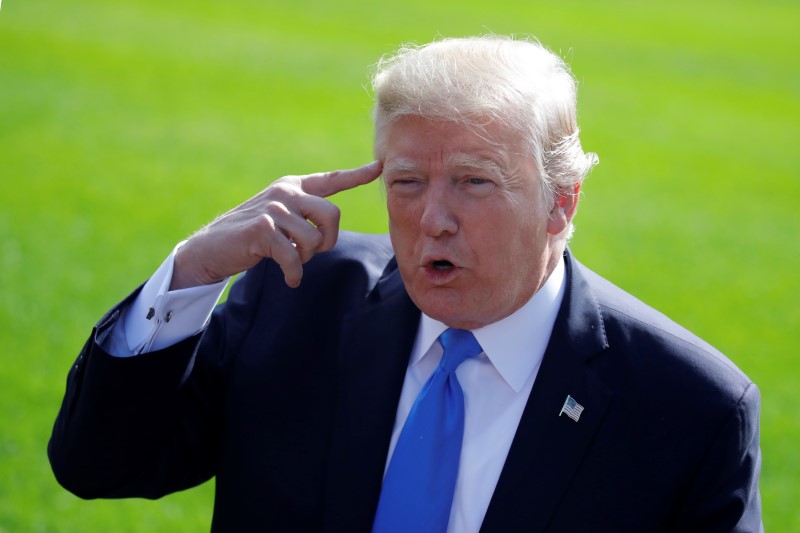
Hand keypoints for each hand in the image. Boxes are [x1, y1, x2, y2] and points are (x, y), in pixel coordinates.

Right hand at [171, 161, 382, 289]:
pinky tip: (289, 279)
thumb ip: (303, 216)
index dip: (357, 175)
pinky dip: (294, 273)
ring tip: (289, 260)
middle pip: (332, 215)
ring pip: (313, 240)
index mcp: (293, 186)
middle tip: (312, 252)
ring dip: (305, 259)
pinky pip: (294, 257)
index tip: (379, 167)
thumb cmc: (251, 237)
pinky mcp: (263, 229)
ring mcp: (274, 209)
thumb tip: (327, 230)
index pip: (331, 180)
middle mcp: (285, 192)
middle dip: (328, 241)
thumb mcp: (280, 218)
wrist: (211, 248)